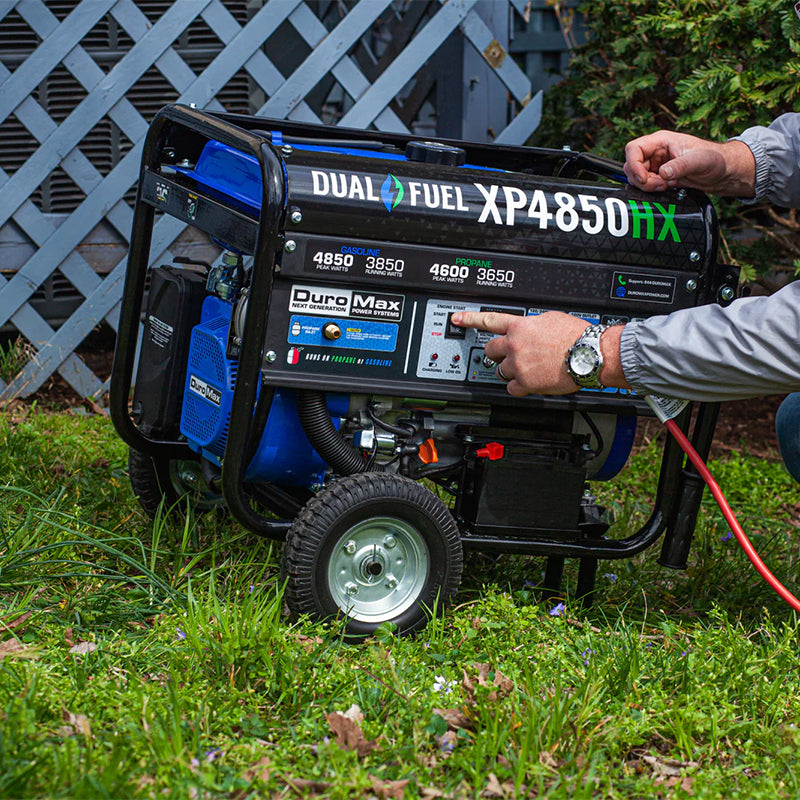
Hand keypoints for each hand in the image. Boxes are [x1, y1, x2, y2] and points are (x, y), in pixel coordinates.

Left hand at [450, 310, 590, 395]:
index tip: (457, 319)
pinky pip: (511, 388)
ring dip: (510, 370)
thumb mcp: (550, 318)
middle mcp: (515, 345)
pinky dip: (518, 387)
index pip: (489, 320)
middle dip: (497, 353)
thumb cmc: (576, 335)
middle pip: (490, 350)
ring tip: (528, 368)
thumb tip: (527, 327)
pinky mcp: (526, 383)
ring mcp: (518, 365)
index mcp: (520, 326)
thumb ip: (531, 324)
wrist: (589, 354)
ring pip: (500, 370)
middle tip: (510, 355)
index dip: (470, 319)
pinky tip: (530, 382)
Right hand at [624, 130, 754, 195]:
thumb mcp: (698, 161)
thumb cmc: (715, 159)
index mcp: (661, 141)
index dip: (634, 164)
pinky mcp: (659, 177)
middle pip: (632, 166)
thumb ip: (680, 166)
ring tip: (666, 186)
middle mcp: (655, 152)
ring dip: (647, 186)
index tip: (644, 178)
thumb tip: (663, 173)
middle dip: (642, 179)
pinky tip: (667, 188)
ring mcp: (656, 165)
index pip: (633, 149)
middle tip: (660, 185)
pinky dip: (651, 190)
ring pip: (636, 178)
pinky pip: (645, 185)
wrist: (723, 172)